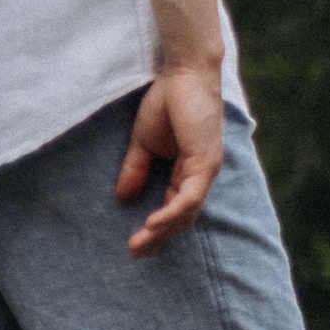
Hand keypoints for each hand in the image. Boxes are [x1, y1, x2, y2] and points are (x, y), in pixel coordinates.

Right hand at [114, 67, 224, 257]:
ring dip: (162, 230)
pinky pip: (190, 196)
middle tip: (136, 254)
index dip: (157, 228)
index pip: (176, 209)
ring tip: (140, 244)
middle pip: (183, 217)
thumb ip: (136, 170)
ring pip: (187, 212)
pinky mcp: (205, 161)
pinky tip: (153, 223)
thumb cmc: (168, 103)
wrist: (183, 74)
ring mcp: (206, 170)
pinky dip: (172, 212)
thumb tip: (123, 197)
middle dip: (159, 237)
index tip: (136, 245)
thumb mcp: (144, 143)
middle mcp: (202, 175)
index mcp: (189, 172)